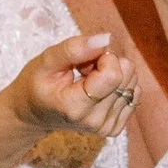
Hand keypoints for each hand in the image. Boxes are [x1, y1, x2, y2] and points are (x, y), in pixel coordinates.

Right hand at [0, 27, 137, 167]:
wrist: (33, 114)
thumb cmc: (37, 84)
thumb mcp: (46, 61)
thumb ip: (74, 49)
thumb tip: (105, 39)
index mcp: (75, 107)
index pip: (113, 75)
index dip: (104, 57)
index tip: (84, 60)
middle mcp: (94, 121)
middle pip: (125, 77)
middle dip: (107, 64)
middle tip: (83, 70)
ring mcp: (106, 127)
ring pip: (132, 84)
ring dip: (112, 74)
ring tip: (87, 80)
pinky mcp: (115, 128)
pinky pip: (134, 94)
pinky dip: (117, 86)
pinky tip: (97, 89)